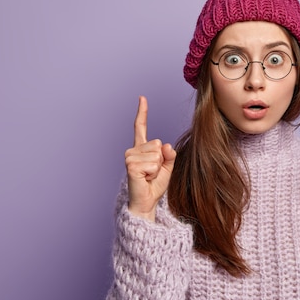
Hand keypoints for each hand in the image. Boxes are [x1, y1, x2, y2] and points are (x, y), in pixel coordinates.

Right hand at [124, 96, 175, 220]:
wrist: (146, 202)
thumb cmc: (154, 185)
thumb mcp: (167, 167)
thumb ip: (169, 154)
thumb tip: (165, 145)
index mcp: (141, 148)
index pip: (141, 127)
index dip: (142, 112)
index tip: (142, 98)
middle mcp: (133, 150)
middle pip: (158, 144)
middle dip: (161, 160)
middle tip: (152, 172)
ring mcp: (130, 157)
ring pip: (156, 154)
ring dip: (157, 168)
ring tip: (148, 176)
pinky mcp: (130, 165)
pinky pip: (153, 164)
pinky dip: (153, 173)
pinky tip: (144, 178)